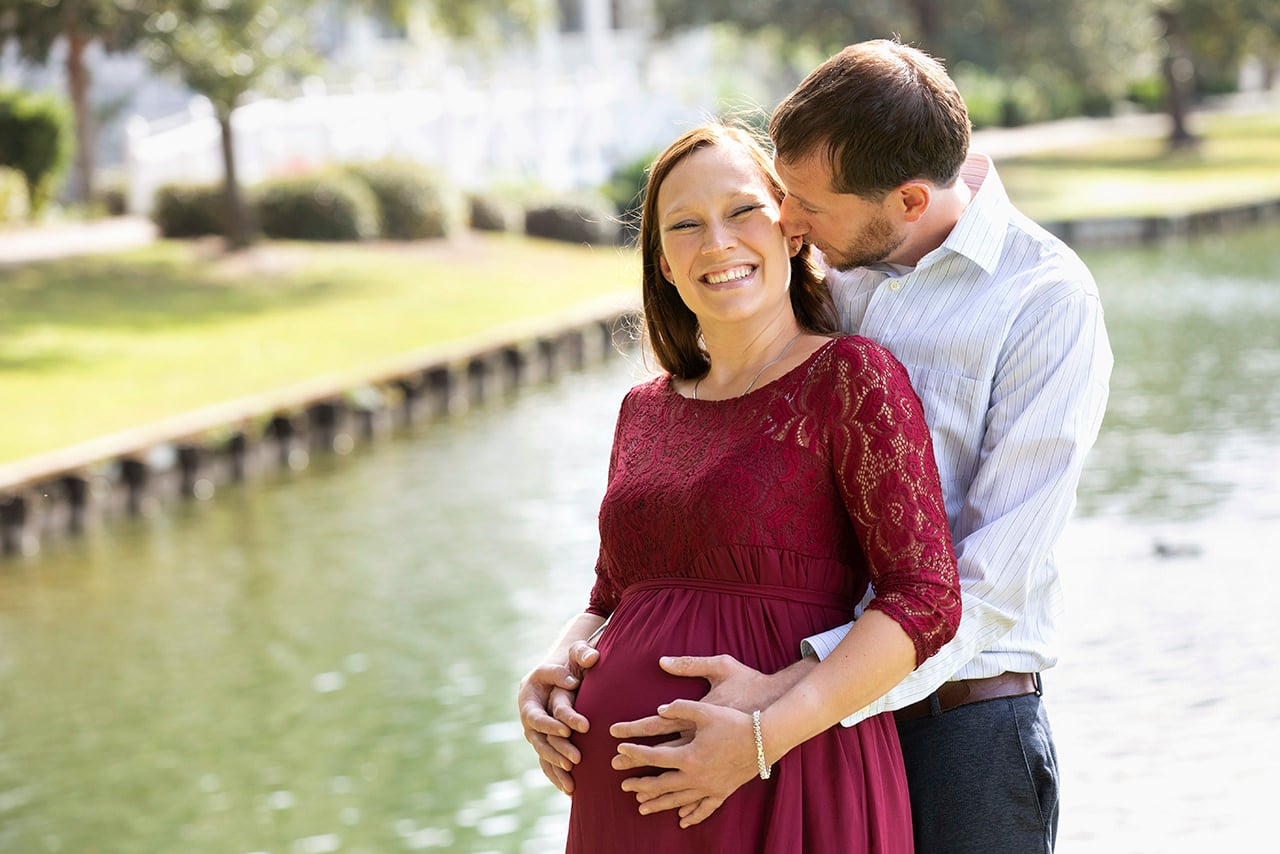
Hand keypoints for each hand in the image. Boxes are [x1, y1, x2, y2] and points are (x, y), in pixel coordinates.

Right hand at [517, 640, 599, 793]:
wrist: (565, 671)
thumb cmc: (569, 660)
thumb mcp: (574, 652)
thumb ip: (581, 652)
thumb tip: (592, 659)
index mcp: (529, 696)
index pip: (537, 715)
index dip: (551, 724)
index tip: (568, 731)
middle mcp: (529, 716)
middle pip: (539, 739)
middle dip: (557, 751)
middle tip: (577, 760)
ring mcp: (536, 732)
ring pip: (543, 755)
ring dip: (556, 769)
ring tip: (572, 784)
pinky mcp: (546, 742)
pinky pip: (547, 762)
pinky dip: (557, 776)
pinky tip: (570, 790)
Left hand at [608, 654, 812, 823]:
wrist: (767, 738)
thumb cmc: (736, 720)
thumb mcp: (705, 708)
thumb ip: (680, 707)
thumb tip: (659, 710)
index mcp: (689, 755)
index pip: (653, 756)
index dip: (634, 753)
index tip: (619, 751)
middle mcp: (696, 776)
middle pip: (661, 784)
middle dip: (640, 784)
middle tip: (623, 785)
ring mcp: (710, 787)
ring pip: (678, 800)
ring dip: (658, 803)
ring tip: (642, 806)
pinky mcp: (724, 791)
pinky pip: (704, 808)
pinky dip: (692, 814)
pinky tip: (682, 821)